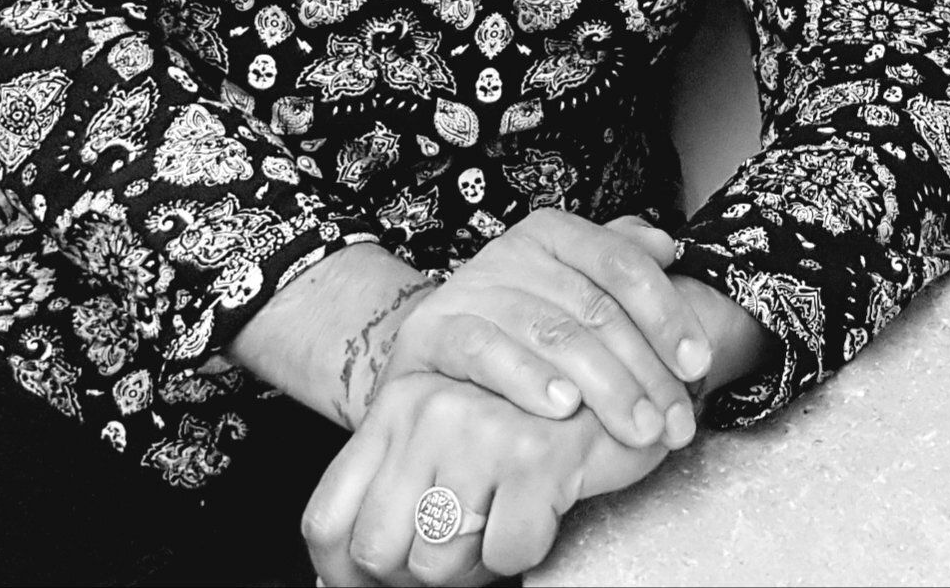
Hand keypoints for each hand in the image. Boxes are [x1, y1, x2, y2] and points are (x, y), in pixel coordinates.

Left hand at [303, 371, 668, 586]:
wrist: (621, 382)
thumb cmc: (531, 421)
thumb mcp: (447, 439)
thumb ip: (395, 491)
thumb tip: (339, 580)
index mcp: (396, 404)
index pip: (328, 523)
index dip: (345, 575)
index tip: (388, 581)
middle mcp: (428, 409)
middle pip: (379, 552)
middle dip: (421, 573)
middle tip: (467, 546)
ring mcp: (479, 429)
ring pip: (438, 564)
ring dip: (476, 565)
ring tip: (506, 519)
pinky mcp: (535, 455)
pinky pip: (504, 555)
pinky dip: (524, 551)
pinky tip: (542, 509)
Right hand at [384, 211, 711, 451]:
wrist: (430, 355)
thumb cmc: (521, 328)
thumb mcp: (571, 290)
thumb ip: (620, 262)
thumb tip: (666, 245)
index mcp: (552, 233)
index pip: (621, 263)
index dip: (666, 314)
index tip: (698, 365)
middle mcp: (510, 252)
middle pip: (593, 307)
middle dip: (645, 370)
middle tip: (676, 422)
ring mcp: (469, 290)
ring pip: (550, 331)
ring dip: (604, 384)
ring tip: (638, 426)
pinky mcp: (431, 333)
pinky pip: (485, 351)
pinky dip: (527, 378)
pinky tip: (563, 407)